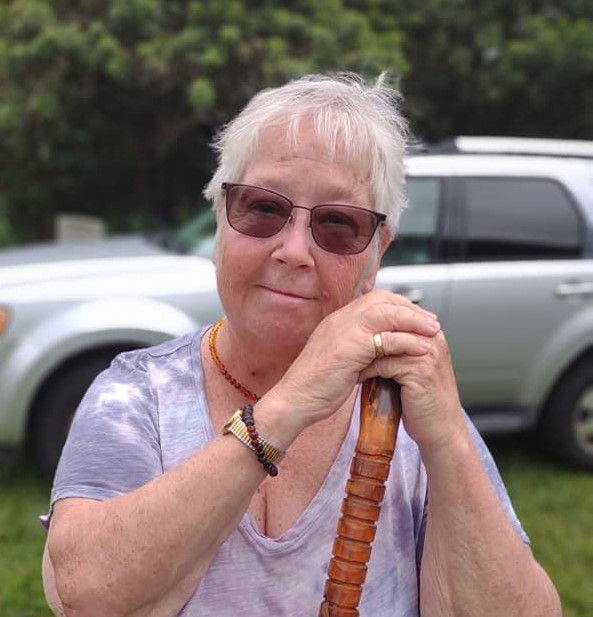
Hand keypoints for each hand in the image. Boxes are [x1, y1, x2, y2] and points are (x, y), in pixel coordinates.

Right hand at [267, 289, 461, 448]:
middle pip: (383, 300)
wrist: (295, 400)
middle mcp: (341, 319)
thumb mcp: (336, 358)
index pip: (374, 300)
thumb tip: (375, 348)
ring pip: (388, 314)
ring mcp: (345, 331)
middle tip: (432, 322)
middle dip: (411, 309)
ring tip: (435, 331)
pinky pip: (387, 339)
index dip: (399, 306)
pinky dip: (409, 342)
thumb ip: (354, 347)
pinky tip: (423, 349)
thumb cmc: (315, 386)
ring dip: (414, 321)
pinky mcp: (351, 348)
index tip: (418, 318)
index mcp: (338, 320)